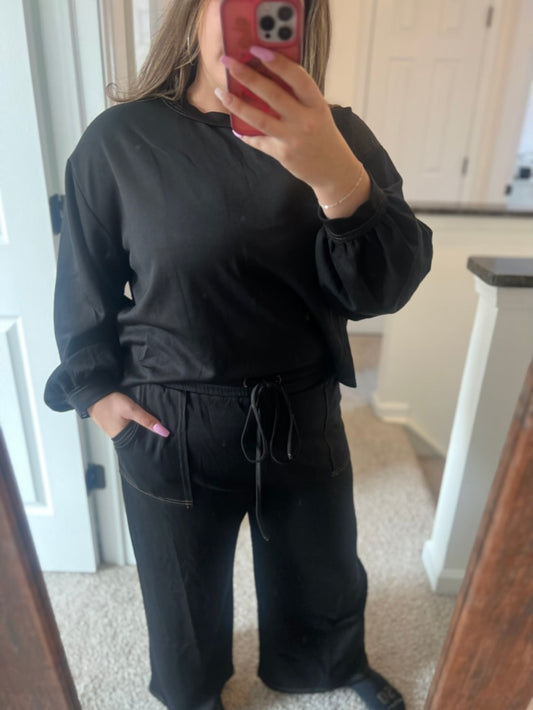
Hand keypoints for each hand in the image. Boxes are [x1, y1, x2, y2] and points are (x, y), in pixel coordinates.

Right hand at [87, 392, 169, 438]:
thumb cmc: (109, 402)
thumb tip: (163, 432)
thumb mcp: (131, 409)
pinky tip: (144, 423)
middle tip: (165, 436)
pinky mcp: (116, 425)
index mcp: (124, 438)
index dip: (154, 443)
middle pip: (139, 440)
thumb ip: (146, 420)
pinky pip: (130, 428)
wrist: (93, 395)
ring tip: (158, 430)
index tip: (167, 442)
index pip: (143, 445)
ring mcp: (117, 432)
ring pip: (135, 434)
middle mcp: (120, 438)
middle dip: (150, 438)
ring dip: (144, 431)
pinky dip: (137, 426)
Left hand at [215, 46, 370, 216]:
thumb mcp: (318, 111)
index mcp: (316, 103)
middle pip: (273, 94)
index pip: (297, 77)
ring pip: (260, 119)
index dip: (277, 62)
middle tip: (229, 63)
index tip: (257, 49)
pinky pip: (259, 141)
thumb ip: (299, 96)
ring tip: (222, 93)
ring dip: (238, 105)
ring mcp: (293, 138)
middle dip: (248, 77)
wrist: (333, 169)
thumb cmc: (323, 135)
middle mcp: (305, 120)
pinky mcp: (283, 154)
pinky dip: (246, 134)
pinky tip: (235, 128)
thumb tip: (269, 76)